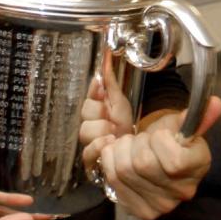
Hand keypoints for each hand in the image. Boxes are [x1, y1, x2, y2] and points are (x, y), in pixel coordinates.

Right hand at [79, 56, 135, 172]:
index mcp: (96, 109)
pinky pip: (87, 152)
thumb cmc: (126, 126)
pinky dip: (98, 146)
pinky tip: (110, 142)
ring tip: (115, 133)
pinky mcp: (90, 159)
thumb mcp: (121, 102)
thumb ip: (111, 84)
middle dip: (101, 113)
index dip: (95, 91)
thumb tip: (106, 60)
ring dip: (102, 130)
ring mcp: (88, 142)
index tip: (102, 88)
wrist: (135, 151)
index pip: (89, 96)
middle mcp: (89, 124)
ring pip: (85, 130)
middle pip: (85, 112)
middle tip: (113, 118)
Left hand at [94, 97, 220, 219]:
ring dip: (122, 149)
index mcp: (198, 168)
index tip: (162, 135)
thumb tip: (215, 102)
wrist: (158, 160)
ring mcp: (159, 205)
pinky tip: (121, 156)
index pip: (173, 160)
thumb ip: (198, 114)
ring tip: (131, 146)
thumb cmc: (170, 140)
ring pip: (124, 170)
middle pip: (143, 164)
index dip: (160, 140)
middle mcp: (181, 192)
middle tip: (143, 139)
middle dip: (137, 142)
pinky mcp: (138, 209)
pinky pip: (113, 179)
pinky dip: (111, 160)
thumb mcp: (182, 125)